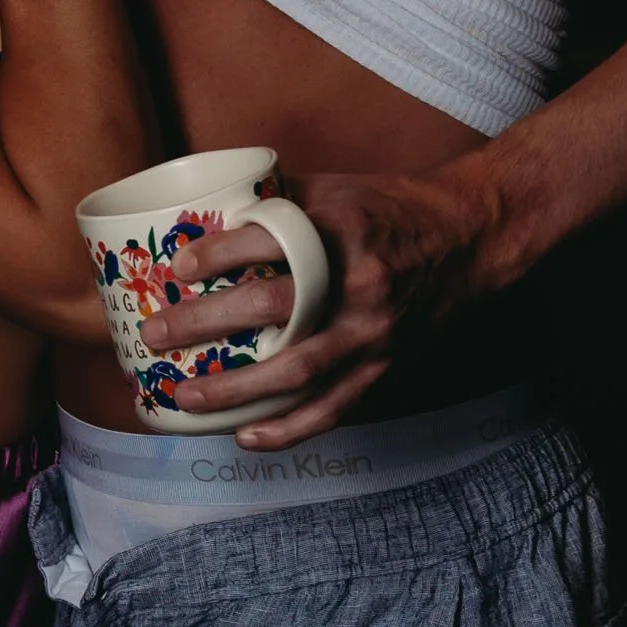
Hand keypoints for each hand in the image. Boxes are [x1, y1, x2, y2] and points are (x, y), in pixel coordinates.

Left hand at [138, 169, 504, 447]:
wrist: (470, 239)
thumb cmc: (391, 210)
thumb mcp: (335, 189)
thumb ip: (276, 203)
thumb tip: (205, 216)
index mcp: (340, 228)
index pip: (270, 240)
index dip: (220, 254)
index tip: (179, 268)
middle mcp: (357, 282)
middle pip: (271, 308)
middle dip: (205, 325)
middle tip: (156, 334)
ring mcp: (373, 331)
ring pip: (297, 371)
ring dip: (236, 391)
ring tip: (186, 397)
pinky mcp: (385, 366)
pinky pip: (333, 408)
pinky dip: (288, 429)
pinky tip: (247, 437)